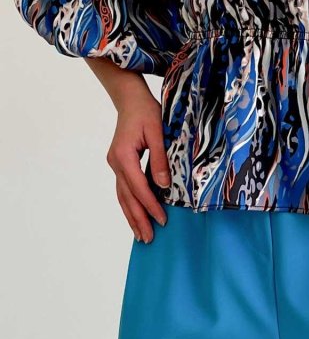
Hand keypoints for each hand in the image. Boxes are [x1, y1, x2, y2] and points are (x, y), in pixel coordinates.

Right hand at [106, 85, 169, 242]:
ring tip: (141, 235)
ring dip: (132, 216)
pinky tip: (136, 216)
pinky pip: (124, 189)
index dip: (150, 205)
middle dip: (138, 219)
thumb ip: (161, 158)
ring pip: (122, 196)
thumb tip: (163, 184)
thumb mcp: (158, 132)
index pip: (138, 187)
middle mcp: (116, 163)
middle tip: (148, 238)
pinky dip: (130, 204)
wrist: (130, 99)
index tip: (162, 219)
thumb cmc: (146, 111)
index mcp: (123, 156)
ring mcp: (115, 164)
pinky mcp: (120, 164)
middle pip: (127, 197)